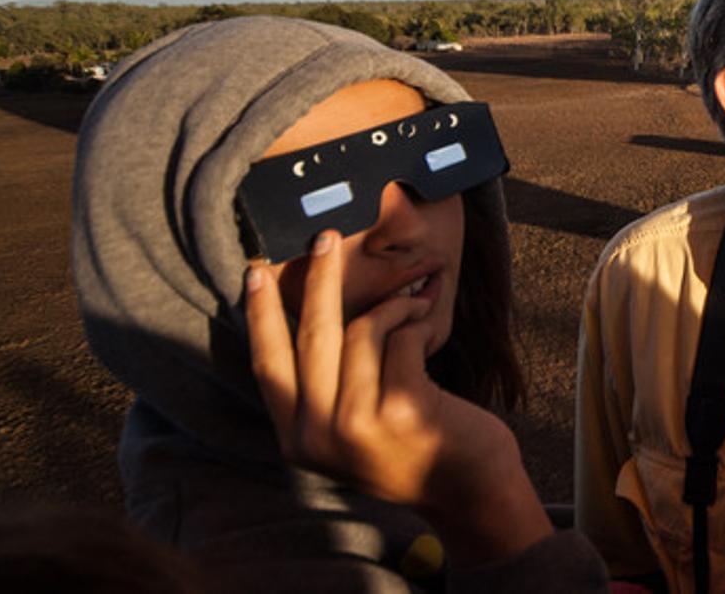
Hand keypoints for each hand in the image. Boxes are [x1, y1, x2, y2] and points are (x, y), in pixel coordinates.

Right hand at [244, 230, 551, 564]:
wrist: (471, 489)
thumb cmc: (415, 445)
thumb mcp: (354, 427)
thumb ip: (328, 389)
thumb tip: (315, 311)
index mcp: (299, 439)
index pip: (267, 365)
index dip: (260, 315)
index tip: (253, 272)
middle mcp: (319, 436)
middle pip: (311, 335)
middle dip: (320, 277)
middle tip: (328, 236)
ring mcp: (357, 425)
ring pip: (361, 330)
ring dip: (394, 306)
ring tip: (417, 303)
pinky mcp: (400, 409)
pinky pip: (400, 336)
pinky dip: (417, 320)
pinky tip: (430, 324)